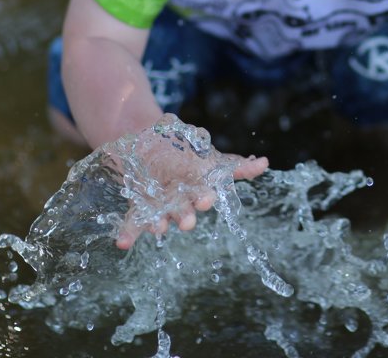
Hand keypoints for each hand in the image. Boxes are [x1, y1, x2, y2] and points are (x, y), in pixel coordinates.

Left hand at [112, 114, 268, 248]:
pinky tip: (122, 243)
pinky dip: (128, 234)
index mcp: (198, 188)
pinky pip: (133, 222)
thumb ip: (236, 165)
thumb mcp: (209, 156)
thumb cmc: (185, 154)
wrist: (149, 143)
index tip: (208, 199)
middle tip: (187, 222)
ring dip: (160, 225)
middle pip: (183, 210)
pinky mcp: (138, 206)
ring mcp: (159, 205)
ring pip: (160, 218)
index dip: (204, 197)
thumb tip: (264, 163)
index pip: (203, 194)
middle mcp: (180, 201)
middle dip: (186, 215)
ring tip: (159, 229)